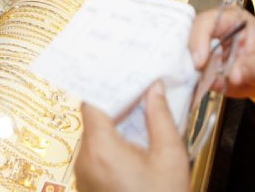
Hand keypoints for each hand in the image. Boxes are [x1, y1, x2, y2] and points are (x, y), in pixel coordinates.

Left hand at [75, 82, 189, 191]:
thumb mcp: (170, 157)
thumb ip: (161, 117)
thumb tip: (155, 88)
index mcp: (102, 149)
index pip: (92, 102)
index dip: (108, 86)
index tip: (125, 74)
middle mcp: (85, 161)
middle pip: (94, 119)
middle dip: (117, 104)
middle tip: (139, 91)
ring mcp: (83, 174)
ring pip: (95, 136)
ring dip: (115, 125)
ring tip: (140, 116)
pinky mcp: (87, 184)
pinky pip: (95, 155)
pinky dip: (111, 144)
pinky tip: (133, 142)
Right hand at [188, 6, 254, 97]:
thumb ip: (252, 66)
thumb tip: (235, 75)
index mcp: (229, 19)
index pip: (206, 22)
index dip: (199, 39)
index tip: (200, 62)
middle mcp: (212, 32)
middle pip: (188, 37)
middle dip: (189, 56)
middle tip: (197, 75)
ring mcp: (204, 49)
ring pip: (185, 57)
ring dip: (190, 72)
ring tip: (207, 85)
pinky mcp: (201, 67)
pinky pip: (190, 74)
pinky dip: (194, 83)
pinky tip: (205, 90)